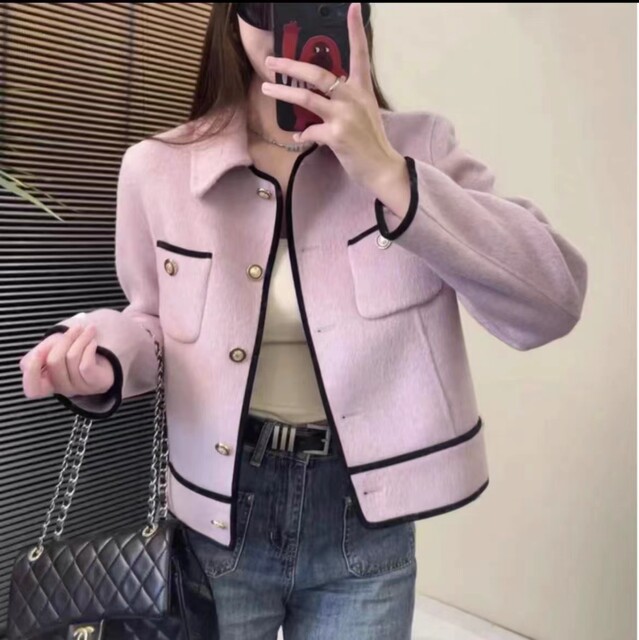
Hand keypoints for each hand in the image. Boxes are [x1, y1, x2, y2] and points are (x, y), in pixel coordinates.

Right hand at [20, 324, 114, 399]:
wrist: (120, 337)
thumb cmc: (85, 341)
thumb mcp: (59, 342)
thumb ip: (42, 351)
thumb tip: (26, 364)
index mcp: (51, 380)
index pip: (32, 390)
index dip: (31, 372)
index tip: (40, 350)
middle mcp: (65, 387)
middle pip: (53, 363)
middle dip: (64, 339)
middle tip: (77, 328)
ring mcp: (82, 388)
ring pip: (70, 360)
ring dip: (80, 339)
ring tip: (90, 330)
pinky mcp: (98, 383)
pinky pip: (85, 366)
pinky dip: (88, 348)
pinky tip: (94, 341)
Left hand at [261, 3, 405, 190]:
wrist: (381, 167)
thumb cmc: (371, 142)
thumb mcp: (363, 114)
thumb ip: (344, 101)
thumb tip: (319, 99)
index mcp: (362, 89)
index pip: (360, 54)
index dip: (355, 30)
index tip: (352, 7)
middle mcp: (353, 98)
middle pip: (318, 74)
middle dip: (291, 66)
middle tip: (272, 62)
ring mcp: (344, 116)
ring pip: (306, 98)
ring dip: (283, 93)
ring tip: (267, 89)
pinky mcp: (336, 135)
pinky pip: (310, 131)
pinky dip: (302, 135)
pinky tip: (298, 138)